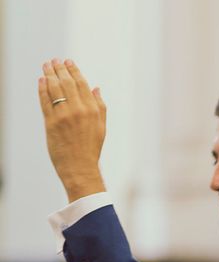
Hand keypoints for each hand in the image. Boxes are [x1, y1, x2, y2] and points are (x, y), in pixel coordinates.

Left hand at [38, 58, 106, 201]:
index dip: (73, 71)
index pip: (81, 84)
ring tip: (46, 66)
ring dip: (49, 75)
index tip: (68, 62)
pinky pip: (45, 101)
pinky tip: (41, 81)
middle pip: (66, 83)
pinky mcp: (51, 123)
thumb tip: (96, 88)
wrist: (80, 168)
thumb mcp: (101, 127)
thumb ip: (100, 106)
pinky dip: (42, 89)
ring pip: (54, 89)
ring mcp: (63, 116)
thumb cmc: (91, 149)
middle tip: (54, 60)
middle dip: (59, 69)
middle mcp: (78, 110)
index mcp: (92, 110)